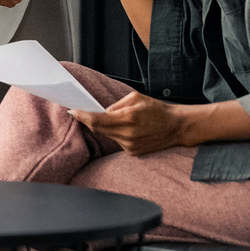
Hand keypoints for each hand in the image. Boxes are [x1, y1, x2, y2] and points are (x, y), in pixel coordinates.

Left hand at [69, 91, 192, 154]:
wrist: (176, 127)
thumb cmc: (157, 109)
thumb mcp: (136, 98)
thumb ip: (115, 105)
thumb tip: (102, 112)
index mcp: (128, 118)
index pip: (97, 120)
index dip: (82, 116)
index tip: (73, 111)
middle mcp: (127, 135)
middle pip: (98, 129)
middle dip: (89, 120)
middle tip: (81, 112)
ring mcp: (130, 146)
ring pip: (107, 135)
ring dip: (102, 127)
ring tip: (108, 118)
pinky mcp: (133, 152)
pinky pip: (116, 141)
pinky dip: (114, 134)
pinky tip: (123, 128)